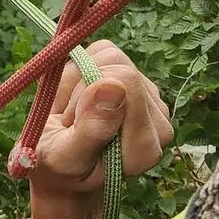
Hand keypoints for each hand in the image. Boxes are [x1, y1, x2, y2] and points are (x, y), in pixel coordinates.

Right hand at [23, 41, 172, 197]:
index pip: (126, 82)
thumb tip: (115, 87)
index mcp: (144, 147)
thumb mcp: (64, 158)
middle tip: (69, 119)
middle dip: (82, 86)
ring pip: (111, 55)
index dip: (86, 92)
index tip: (71, 123)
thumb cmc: (59, 167)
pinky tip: (79, 96)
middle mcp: (159, 124)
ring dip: (79, 77)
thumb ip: (91, 129)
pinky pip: (106, 51)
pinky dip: (82, 68)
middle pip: (120, 67)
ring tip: (73, 110)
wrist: (62, 167)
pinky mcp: (137, 80)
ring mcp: (151, 100)